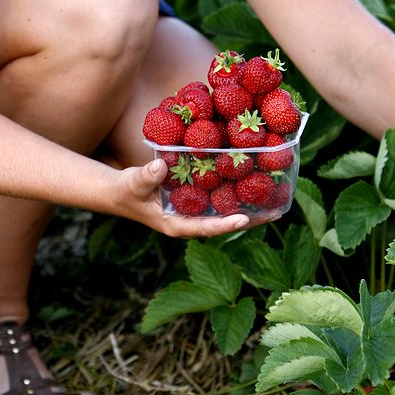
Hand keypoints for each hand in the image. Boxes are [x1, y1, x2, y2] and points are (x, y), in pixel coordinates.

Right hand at [114, 158, 268, 236]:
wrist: (118, 192)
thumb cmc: (125, 190)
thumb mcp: (133, 183)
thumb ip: (146, 176)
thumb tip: (160, 166)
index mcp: (176, 225)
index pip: (205, 228)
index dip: (225, 225)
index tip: (245, 220)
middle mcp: (189, 221)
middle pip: (224, 223)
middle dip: (250, 219)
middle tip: (276, 212)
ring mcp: (193, 211)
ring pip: (224, 211)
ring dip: (247, 207)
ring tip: (274, 200)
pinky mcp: (194, 200)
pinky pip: (217, 198)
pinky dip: (233, 192)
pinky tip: (251, 182)